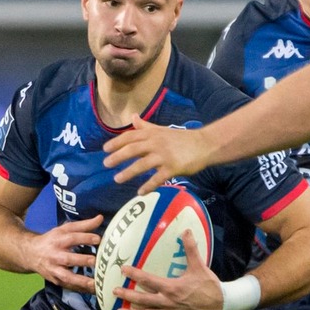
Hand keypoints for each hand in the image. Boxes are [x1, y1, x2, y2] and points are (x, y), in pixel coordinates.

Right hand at [27, 214, 101, 292]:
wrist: (31, 253)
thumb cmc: (52, 240)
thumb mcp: (65, 229)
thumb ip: (83, 225)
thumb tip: (100, 218)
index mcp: (58, 240)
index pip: (71, 238)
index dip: (85, 238)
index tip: (98, 239)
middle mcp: (55, 255)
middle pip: (68, 258)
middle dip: (82, 260)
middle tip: (96, 261)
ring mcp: (54, 270)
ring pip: (66, 276)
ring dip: (80, 281)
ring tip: (94, 283)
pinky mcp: (55, 280)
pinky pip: (68, 286)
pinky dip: (80, 289)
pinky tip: (92, 290)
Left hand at [102, 120, 216, 193]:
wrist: (204, 144)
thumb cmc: (181, 138)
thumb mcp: (161, 129)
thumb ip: (145, 126)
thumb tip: (132, 116)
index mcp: (152, 134)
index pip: (130, 136)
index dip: (116, 142)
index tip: (105, 149)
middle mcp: (156, 143)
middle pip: (132, 149)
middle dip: (117, 157)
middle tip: (106, 164)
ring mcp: (164, 156)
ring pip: (142, 165)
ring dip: (128, 173)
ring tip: (117, 179)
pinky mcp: (173, 168)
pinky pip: (157, 178)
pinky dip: (148, 186)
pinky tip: (140, 192)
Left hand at [112, 234, 221, 309]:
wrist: (222, 303)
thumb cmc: (209, 284)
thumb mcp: (200, 265)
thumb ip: (191, 249)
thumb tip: (186, 231)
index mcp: (172, 288)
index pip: (148, 280)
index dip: (134, 275)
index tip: (123, 269)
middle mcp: (168, 302)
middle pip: (143, 300)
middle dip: (127, 296)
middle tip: (114, 292)